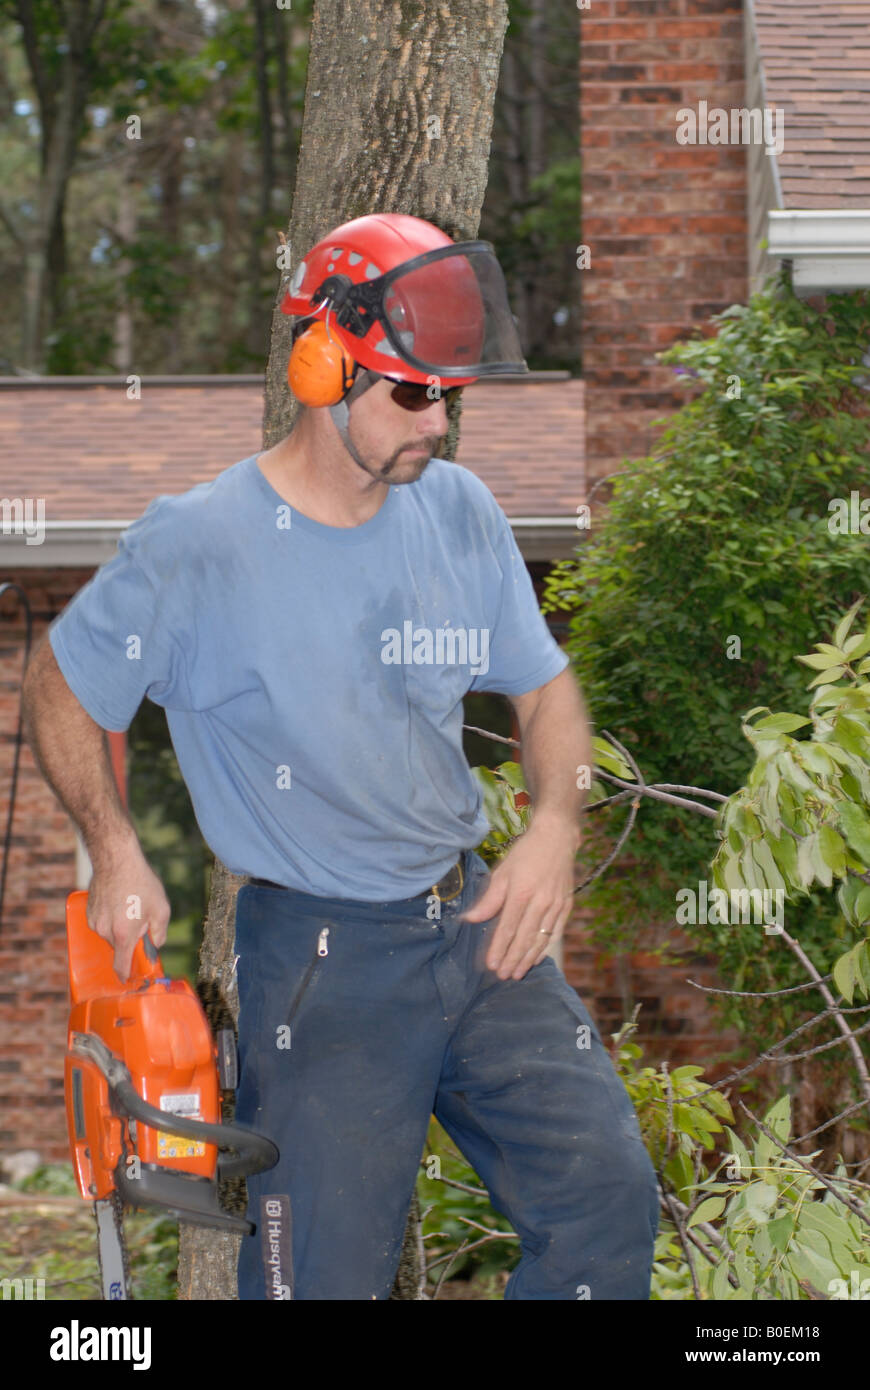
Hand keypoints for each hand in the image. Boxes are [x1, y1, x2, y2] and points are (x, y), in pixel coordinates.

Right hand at [86, 833, 170, 980]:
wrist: (116, 859)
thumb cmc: (141, 883)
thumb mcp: (161, 909)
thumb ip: (160, 933)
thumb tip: (155, 945)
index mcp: (122, 935)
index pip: (120, 966)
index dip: (125, 975)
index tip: (128, 979)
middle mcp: (104, 931)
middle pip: (118, 946)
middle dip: (129, 938)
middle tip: (140, 918)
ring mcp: (94, 921)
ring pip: (110, 933)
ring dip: (120, 926)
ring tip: (129, 903)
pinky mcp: (88, 911)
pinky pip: (102, 922)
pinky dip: (110, 917)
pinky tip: (119, 899)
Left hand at [459, 818, 578, 980]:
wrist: (557, 838)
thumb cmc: (525, 854)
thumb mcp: (503, 872)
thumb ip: (489, 899)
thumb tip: (470, 919)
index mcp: (521, 893)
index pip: (508, 928)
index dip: (499, 949)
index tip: (491, 965)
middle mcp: (540, 902)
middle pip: (525, 938)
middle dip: (513, 959)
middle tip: (503, 976)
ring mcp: (556, 905)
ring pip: (541, 939)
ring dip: (528, 959)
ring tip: (518, 973)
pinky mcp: (566, 906)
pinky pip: (556, 932)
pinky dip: (545, 948)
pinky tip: (536, 958)